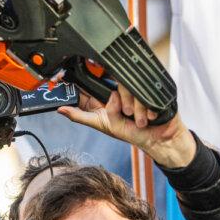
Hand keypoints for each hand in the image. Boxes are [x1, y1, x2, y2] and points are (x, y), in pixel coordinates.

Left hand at [58, 87, 195, 168]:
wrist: (158, 137)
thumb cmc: (131, 133)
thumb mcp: (102, 125)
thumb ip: (81, 116)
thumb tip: (60, 109)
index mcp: (101, 98)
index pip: (87, 83)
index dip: (81, 81)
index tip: (77, 82)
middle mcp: (116, 90)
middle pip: (109, 83)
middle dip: (118, 102)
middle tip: (125, 114)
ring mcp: (132, 88)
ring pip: (127, 88)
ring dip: (134, 109)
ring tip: (138, 120)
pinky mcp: (146, 88)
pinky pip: (143, 92)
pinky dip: (146, 108)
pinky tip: (148, 116)